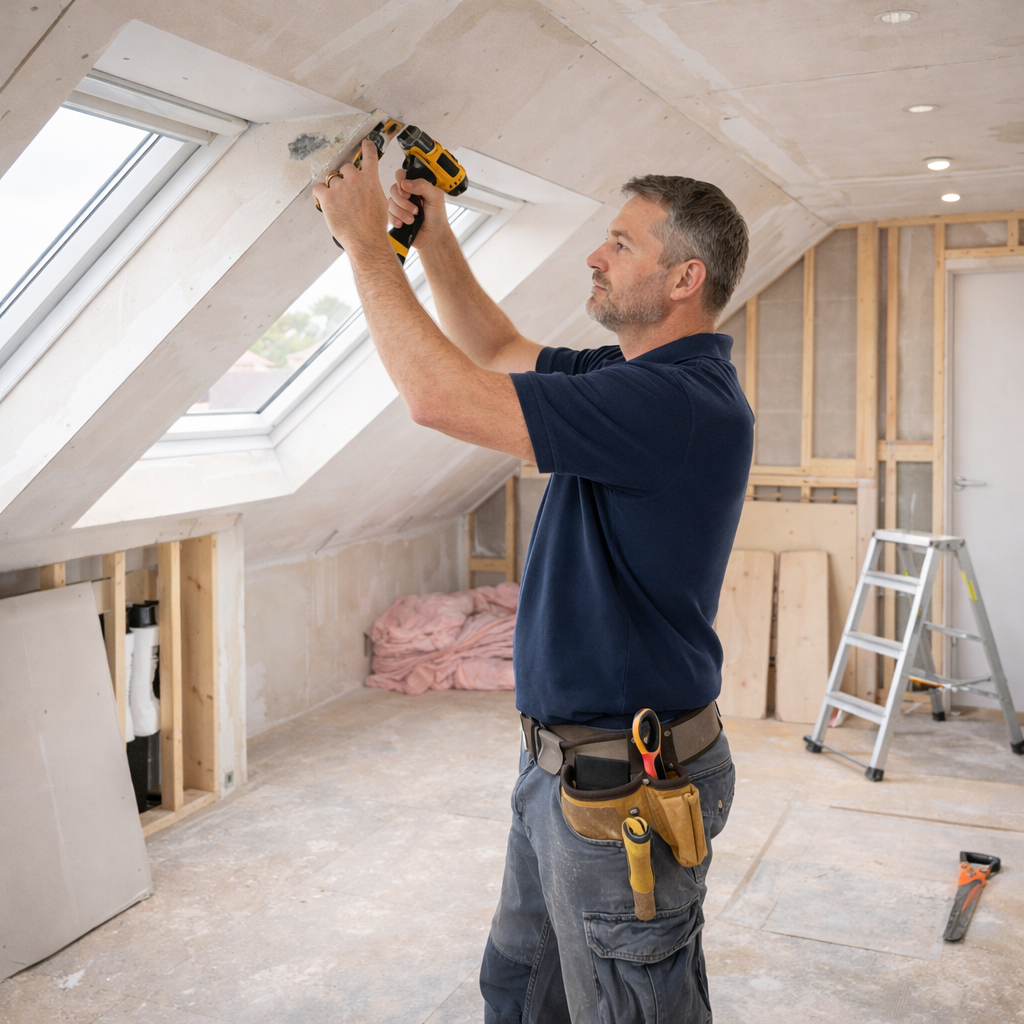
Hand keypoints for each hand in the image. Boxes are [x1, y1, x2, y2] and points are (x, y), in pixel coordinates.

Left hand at [312, 139, 389, 256]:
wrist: (366, 240)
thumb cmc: (374, 227)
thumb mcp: (381, 203)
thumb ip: (372, 190)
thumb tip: (366, 189)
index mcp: (371, 179)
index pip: (369, 156)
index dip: (367, 147)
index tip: (365, 143)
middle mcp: (355, 179)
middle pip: (346, 168)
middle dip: (345, 179)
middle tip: (347, 194)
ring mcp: (340, 187)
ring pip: (332, 179)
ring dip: (334, 188)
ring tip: (338, 204)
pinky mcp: (327, 197)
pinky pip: (318, 188)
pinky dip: (319, 194)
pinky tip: (323, 201)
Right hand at [388, 169, 451, 248]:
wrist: (433, 237)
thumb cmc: (437, 218)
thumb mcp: (436, 197)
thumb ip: (423, 185)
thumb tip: (405, 183)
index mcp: (416, 186)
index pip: (401, 175)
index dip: (400, 182)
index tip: (407, 193)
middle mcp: (406, 195)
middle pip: (393, 190)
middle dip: (403, 202)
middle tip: (415, 210)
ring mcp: (400, 206)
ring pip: (390, 203)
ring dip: (402, 213)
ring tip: (412, 219)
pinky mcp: (396, 217)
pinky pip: (388, 215)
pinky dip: (396, 220)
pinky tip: (404, 224)